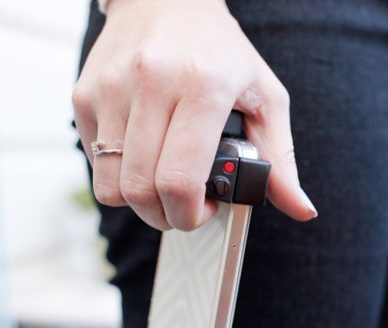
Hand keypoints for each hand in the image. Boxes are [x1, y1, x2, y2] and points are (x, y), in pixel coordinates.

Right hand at [73, 0, 316, 230]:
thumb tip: (303, 210)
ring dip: (138, 201)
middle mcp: (151, 84)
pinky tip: (144, 155)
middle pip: (140, 191)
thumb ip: (282, 159)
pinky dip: (118, 172)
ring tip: (162, 185)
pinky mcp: (85, 92)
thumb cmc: (222, 51)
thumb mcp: (266, 97)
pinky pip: (94, 160)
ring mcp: (110, 88)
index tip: (203, 209)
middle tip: (183, 206)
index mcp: (203, 86)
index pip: (179, 180)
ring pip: (110, 185)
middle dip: (165, 216)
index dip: (190, 214)